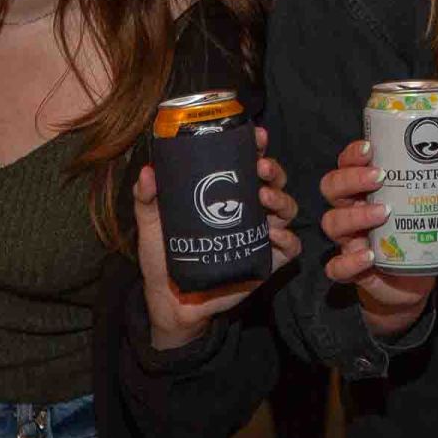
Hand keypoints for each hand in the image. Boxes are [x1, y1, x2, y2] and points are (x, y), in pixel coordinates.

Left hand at [135, 124, 302, 351]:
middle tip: (260, 166)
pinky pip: (290, 249)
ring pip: (287, 211)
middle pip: (274, 183)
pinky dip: (288, 239)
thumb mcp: (151, 224)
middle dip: (273, 171)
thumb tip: (148, 171)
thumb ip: (147, 198)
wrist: (170, 301)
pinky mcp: (267, 263)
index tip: (256, 135)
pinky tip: (274, 234)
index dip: (255, 148)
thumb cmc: (163, 257)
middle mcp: (248, 212)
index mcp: (226, 195)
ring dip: (281, 199)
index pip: (247, 165)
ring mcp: (260, 237)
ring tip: (263, 196)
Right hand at [317, 139, 437, 341]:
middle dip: (350, 178)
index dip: (351, 155)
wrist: (413, 282)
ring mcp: (349, 241)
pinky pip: (338, 267)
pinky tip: (369, 256)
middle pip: (332, 187)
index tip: (369, 148)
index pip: (346, 164)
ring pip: (332, 223)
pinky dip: (349, 261)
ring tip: (383, 212)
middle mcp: (351, 211)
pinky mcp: (353, 271)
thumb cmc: (418, 233)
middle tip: (379, 177)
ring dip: (354, 216)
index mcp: (366, 190)